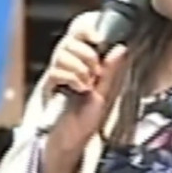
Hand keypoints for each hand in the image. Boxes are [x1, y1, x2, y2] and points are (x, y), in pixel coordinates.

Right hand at [40, 13, 128, 160]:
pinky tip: (79, 88)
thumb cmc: (87, 120)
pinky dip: (71, 77)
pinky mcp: (50, 84)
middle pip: (72, 40)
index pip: (83, 33)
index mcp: (86, 63)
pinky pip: (57, 69)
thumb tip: (121, 47)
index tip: (99, 39)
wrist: (70, 141)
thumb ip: (112, 71)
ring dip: (79, 67)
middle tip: (96, 73)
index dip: (89, 31)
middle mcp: (70, 64)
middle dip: (87, 54)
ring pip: (63, 52)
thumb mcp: (106, 94)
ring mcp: (59, 72)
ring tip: (87, 84)